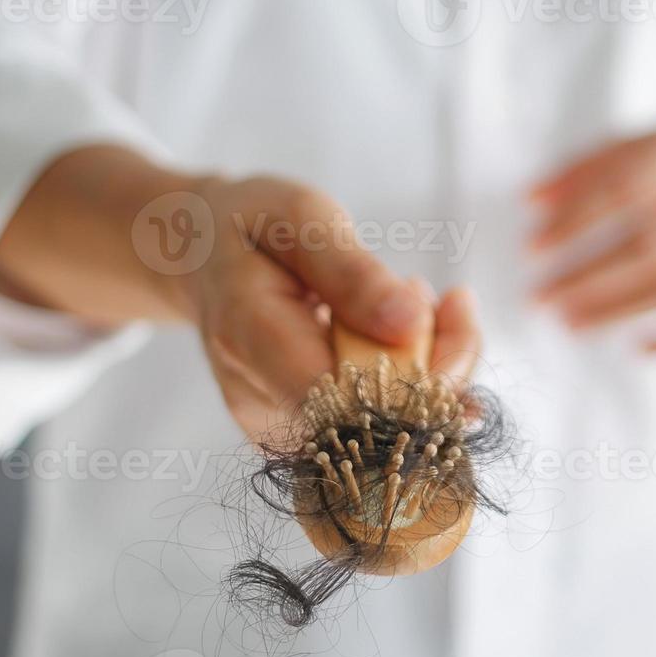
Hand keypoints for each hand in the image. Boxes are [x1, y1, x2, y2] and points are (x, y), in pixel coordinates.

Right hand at [178, 176, 481, 444]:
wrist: (204, 256)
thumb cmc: (255, 228)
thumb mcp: (302, 219)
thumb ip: (352, 273)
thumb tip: (410, 325)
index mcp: (249, 337)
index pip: (344, 397)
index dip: (417, 376)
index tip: (450, 311)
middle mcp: (258, 400)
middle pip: (375, 422)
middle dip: (439, 366)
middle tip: (451, 300)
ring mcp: (277, 426)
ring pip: (386, 432)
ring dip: (429, 369)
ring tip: (416, 299)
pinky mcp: (300, 437)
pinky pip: (376, 427)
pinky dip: (411, 380)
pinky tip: (402, 330)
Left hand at [529, 119, 655, 351]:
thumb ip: (597, 164)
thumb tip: (532, 200)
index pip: (631, 181)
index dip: (576, 217)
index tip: (533, 247)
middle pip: (653, 240)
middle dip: (588, 275)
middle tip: (539, 297)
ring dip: (618, 310)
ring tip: (568, 323)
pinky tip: (637, 349)